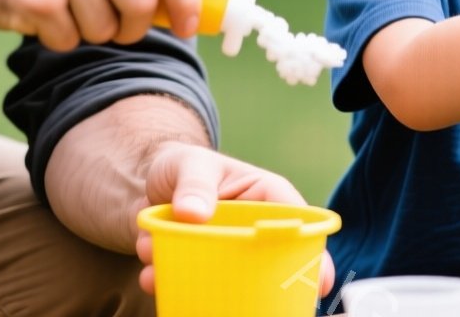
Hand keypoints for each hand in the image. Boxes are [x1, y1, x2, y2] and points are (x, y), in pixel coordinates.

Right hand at [0, 0, 201, 48]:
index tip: (190, 22)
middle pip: (143, 2)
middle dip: (135, 25)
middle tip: (116, 24)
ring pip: (107, 27)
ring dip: (90, 30)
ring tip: (62, 5)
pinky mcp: (36, 2)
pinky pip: (70, 40)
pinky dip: (57, 37)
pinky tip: (36, 11)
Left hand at [132, 142, 335, 296]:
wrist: (142, 181)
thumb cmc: (180, 165)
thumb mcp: (189, 164)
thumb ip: (193, 183)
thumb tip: (192, 213)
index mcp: (266, 197)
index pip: (297, 224)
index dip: (313, 254)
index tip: (317, 282)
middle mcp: (252, 229)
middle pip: (272, 264)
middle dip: (254, 283)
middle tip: (233, 294)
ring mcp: (227, 251)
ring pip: (230, 280)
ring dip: (196, 279)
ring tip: (158, 263)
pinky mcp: (201, 266)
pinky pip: (195, 285)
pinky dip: (172, 284)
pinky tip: (150, 274)